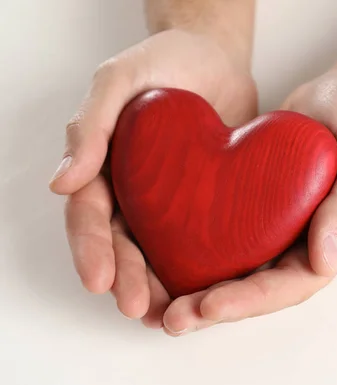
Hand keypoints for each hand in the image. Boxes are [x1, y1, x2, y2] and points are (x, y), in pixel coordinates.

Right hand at [49, 29, 256, 327]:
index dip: (91, 250)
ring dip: (160, 286)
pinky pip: (203, 240)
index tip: (99, 281)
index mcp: (106, 168)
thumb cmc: (164, 62)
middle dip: (127, 278)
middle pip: (124, 244)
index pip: (91, 215)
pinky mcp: (207, 204)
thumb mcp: (121, 78)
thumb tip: (61, 183)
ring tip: (170, 316)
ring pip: (160, 252)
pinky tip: (211, 291)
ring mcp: (171, 202)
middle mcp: (134, 192)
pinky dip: (202, 268)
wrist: (217, 59)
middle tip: (139, 308)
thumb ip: (92, 123)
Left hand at [160, 70, 336, 334]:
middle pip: (262, 289)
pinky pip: (228, 242)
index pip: (296, 283)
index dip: (254, 298)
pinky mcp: (257, 213)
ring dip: (203, 294)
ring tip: (162, 308)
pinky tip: (165, 264)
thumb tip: (325, 262)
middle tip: (174, 319)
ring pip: (241, 273)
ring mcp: (281, 230)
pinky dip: (199, 257)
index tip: (210, 304)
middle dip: (218, 308)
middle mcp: (307, 244)